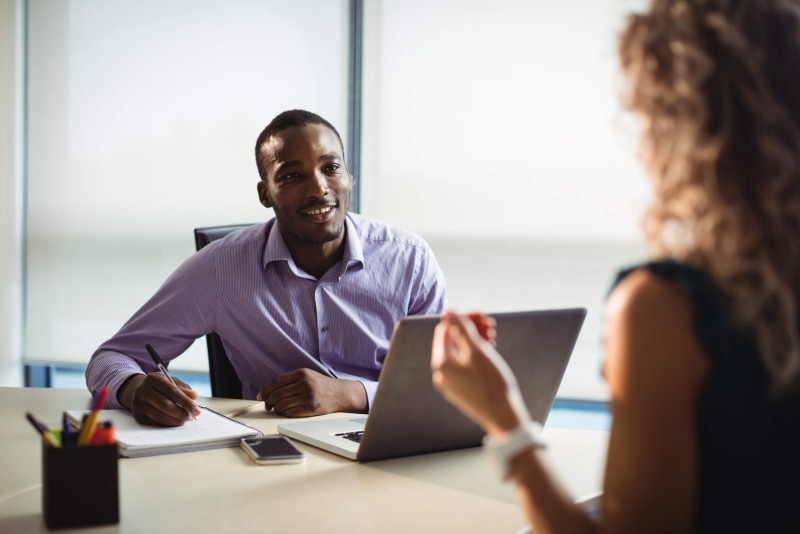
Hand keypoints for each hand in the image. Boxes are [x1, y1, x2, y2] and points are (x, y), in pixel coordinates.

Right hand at [119, 373, 200, 426]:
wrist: (137, 390)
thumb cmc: (159, 386)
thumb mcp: (171, 382)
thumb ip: (183, 388)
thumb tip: (194, 396)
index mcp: (153, 379)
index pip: (172, 391)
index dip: (186, 402)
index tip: (197, 410)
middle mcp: (142, 391)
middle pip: (165, 405)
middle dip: (181, 413)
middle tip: (192, 417)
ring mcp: (138, 404)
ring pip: (159, 416)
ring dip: (175, 420)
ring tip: (185, 420)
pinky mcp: (137, 415)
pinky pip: (154, 422)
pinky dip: (167, 423)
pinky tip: (175, 422)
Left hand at [257, 368, 367, 416]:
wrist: (340, 393)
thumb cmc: (320, 385)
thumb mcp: (307, 376)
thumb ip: (290, 381)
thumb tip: (268, 392)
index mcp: (301, 373)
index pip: (276, 382)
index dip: (265, 390)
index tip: (260, 396)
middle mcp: (304, 383)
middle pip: (277, 394)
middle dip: (269, 402)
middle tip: (268, 406)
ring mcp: (308, 396)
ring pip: (282, 405)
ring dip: (277, 409)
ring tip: (279, 409)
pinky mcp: (311, 408)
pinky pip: (290, 412)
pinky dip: (286, 413)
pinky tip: (288, 411)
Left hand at [431, 312, 529, 435]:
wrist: (503, 417)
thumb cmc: (492, 384)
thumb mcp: (478, 351)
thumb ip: (462, 329)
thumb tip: (448, 312)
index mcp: (441, 363)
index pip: (446, 330)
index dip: (463, 318)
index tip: (482, 314)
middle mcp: (441, 374)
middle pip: (453, 341)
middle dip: (471, 329)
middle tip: (491, 324)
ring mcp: (450, 384)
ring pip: (460, 354)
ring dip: (475, 341)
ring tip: (494, 337)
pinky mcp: (461, 391)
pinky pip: (464, 367)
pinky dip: (475, 356)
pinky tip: (490, 352)